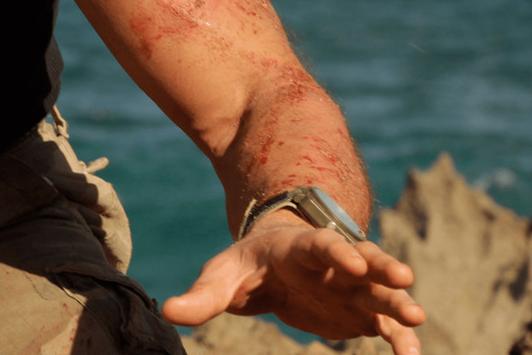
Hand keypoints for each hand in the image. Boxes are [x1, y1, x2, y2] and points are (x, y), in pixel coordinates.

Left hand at [161, 214, 426, 354]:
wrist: (273, 267)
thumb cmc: (247, 268)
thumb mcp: (222, 276)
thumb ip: (202, 296)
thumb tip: (168, 313)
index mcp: (301, 248)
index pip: (321, 244)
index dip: (336, 250)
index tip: (350, 260)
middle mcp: (335, 264)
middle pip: (364, 260)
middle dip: (382, 267)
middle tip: (404, 278)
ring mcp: (354, 288)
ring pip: (382, 292)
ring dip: (399, 302)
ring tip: (417, 315)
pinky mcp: (362, 313)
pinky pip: (387, 325)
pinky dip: (401, 338)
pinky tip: (411, 354)